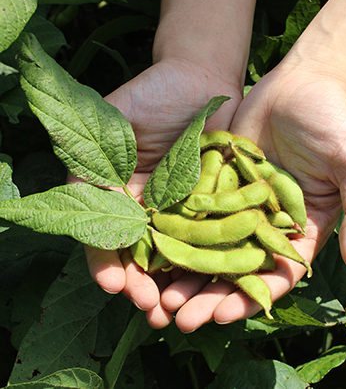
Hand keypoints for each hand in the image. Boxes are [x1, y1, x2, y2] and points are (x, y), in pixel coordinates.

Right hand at [82, 58, 241, 328]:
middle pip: (146, 257)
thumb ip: (97, 154)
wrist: (204, 78)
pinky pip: (218, 238)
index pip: (109, 237)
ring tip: (182, 314)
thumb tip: (80, 199)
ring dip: (180, 287)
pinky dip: (217, 263)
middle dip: (146, 286)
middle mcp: (153, 210)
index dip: (108, 262)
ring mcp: (187, 211)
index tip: (114, 284)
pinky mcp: (220, 206)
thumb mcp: (116, 118)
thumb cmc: (154, 92)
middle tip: (152, 311)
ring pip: (182, 257)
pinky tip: (219, 286)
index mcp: (123, 195)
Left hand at [160, 64, 345, 331]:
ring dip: (187, 274)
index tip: (222, 316)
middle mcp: (269, 225)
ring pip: (210, 248)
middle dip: (210, 297)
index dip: (251, 297)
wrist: (302, 83)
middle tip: (180, 320)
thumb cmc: (336, 123)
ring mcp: (240, 206)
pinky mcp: (218, 184)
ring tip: (160, 298)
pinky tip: (152, 250)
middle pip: (237, 271)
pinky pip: (195, 213)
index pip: (278, 275)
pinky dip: (176, 233)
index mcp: (302, 230)